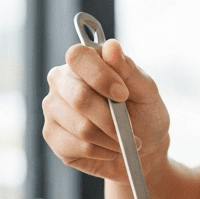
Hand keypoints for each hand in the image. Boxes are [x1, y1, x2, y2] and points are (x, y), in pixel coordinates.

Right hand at [42, 39, 170, 182]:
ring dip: (111, 139)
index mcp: (84, 63)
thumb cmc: (145, 115)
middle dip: (111, 119)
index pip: (77, 57)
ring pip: (81, 127)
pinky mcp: (52, 136)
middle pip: (79, 97)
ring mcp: (53, 108)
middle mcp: (62, 82)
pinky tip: (109, 149)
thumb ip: (129, 70)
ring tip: (123, 141)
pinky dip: (102, 151)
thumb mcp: (147, 91)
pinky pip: (77, 146)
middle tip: (131, 129)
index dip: (100, 77)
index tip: (123, 95)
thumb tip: (111, 47)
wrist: (143, 151)